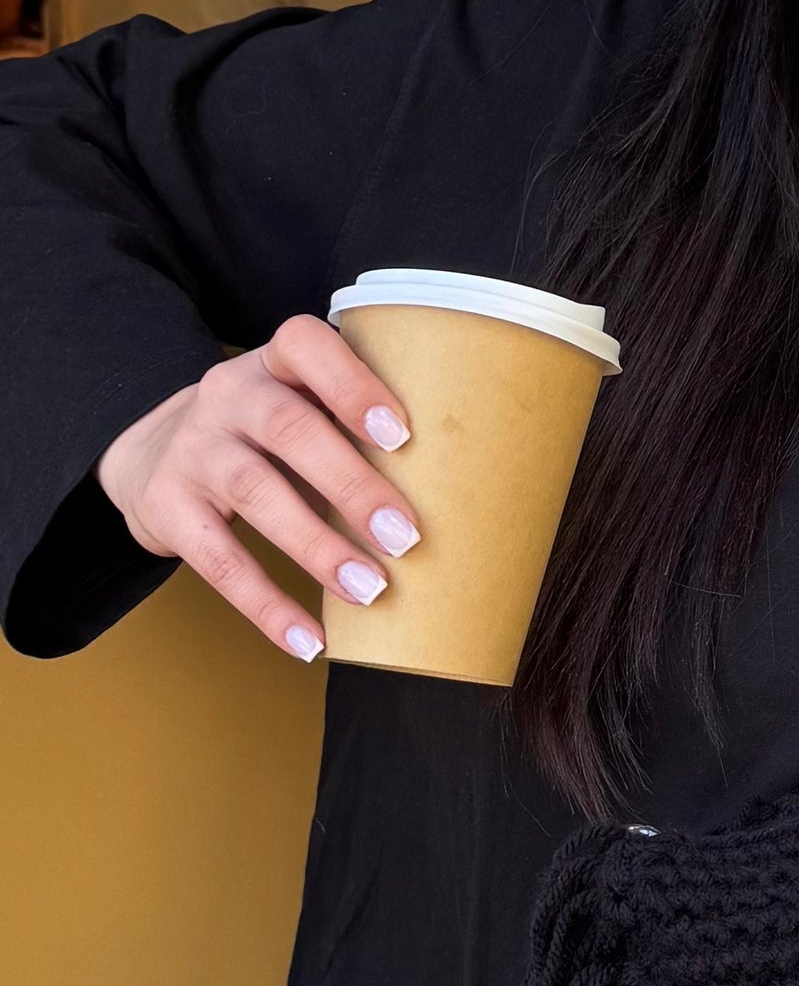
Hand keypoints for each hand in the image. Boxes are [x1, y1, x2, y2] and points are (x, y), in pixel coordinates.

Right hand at [96, 315, 421, 663]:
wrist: (149, 458)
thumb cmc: (263, 441)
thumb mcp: (300, 412)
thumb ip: (358, 436)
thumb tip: (462, 502)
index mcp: (273, 365)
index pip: (304, 344)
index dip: (351, 384)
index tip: (402, 434)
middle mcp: (228, 395)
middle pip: (289, 428)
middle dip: (352, 484)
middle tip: (406, 537)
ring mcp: (193, 448)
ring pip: (254, 491)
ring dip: (317, 546)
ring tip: (370, 590)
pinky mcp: (167, 506)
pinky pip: (218, 559)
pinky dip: (267, 606)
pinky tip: (309, 641)